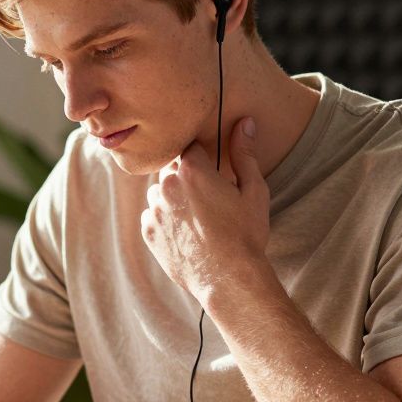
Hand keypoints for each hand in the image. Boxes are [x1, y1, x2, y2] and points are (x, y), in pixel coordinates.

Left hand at [141, 117, 269, 301]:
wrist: (229, 279)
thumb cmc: (246, 234)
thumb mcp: (253, 190)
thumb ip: (244, 153)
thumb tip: (244, 122)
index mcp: (193, 169)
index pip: (190, 147)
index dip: (203, 158)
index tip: (212, 172)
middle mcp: (167, 185)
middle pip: (172, 168)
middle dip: (187, 177)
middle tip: (208, 199)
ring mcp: (155, 209)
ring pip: (159, 191)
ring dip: (173, 198)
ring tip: (197, 218)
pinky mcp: (148, 231)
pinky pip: (152, 215)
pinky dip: (165, 219)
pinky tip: (186, 233)